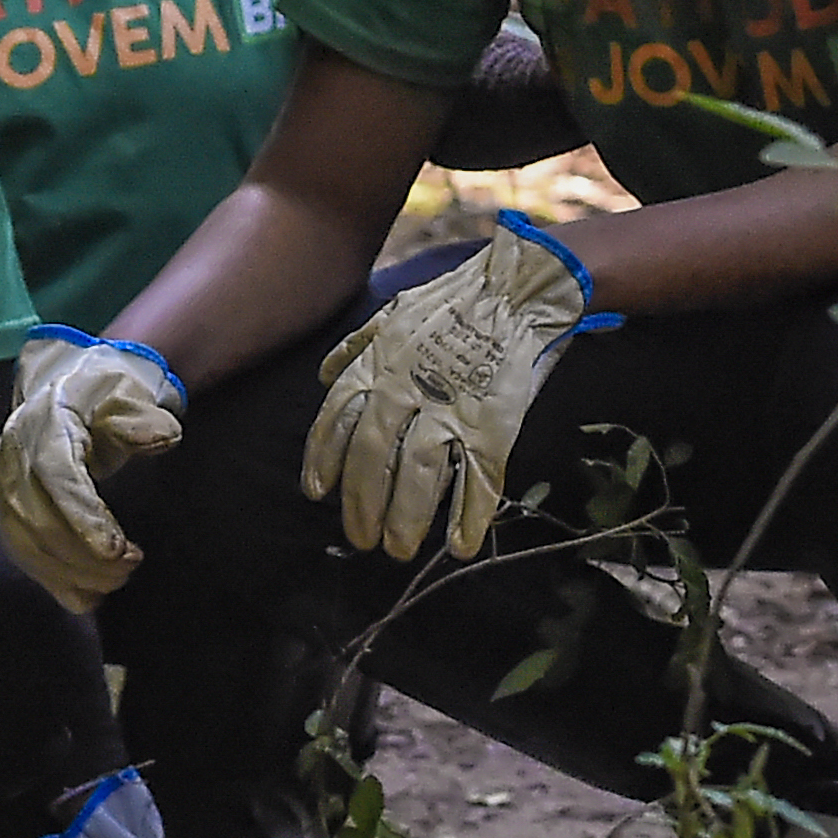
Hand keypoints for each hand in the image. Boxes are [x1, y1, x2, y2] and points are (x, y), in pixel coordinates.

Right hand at [0, 329, 184, 614]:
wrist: (63, 390)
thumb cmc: (102, 396)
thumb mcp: (126, 395)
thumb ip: (142, 418)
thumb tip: (162, 436)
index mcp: (43, 426)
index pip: (56, 477)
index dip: (83, 518)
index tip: (117, 549)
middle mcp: (13, 462)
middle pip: (38, 521)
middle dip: (85, 554)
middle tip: (132, 563)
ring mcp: (5, 492)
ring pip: (27, 547)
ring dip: (74, 573)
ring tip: (119, 578)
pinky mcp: (8, 516)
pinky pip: (24, 559)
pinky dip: (57, 582)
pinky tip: (92, 593)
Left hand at [301, 214, 604, 560]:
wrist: (520, 288)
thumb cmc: (456, 299)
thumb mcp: (393, 310)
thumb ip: (356, 346)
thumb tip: (324, 376)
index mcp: (379, 364)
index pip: (336, 420)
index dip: (323, 460)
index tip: (317, 492)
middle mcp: (406, 389)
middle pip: (372, 458)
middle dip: (361, 504)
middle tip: (361, 538)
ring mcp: (451, 409)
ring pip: (417, 477)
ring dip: (404, 520)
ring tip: (397, 549)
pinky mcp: (494, 423)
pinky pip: (478, 479)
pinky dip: (470, 516)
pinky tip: (460, 544)